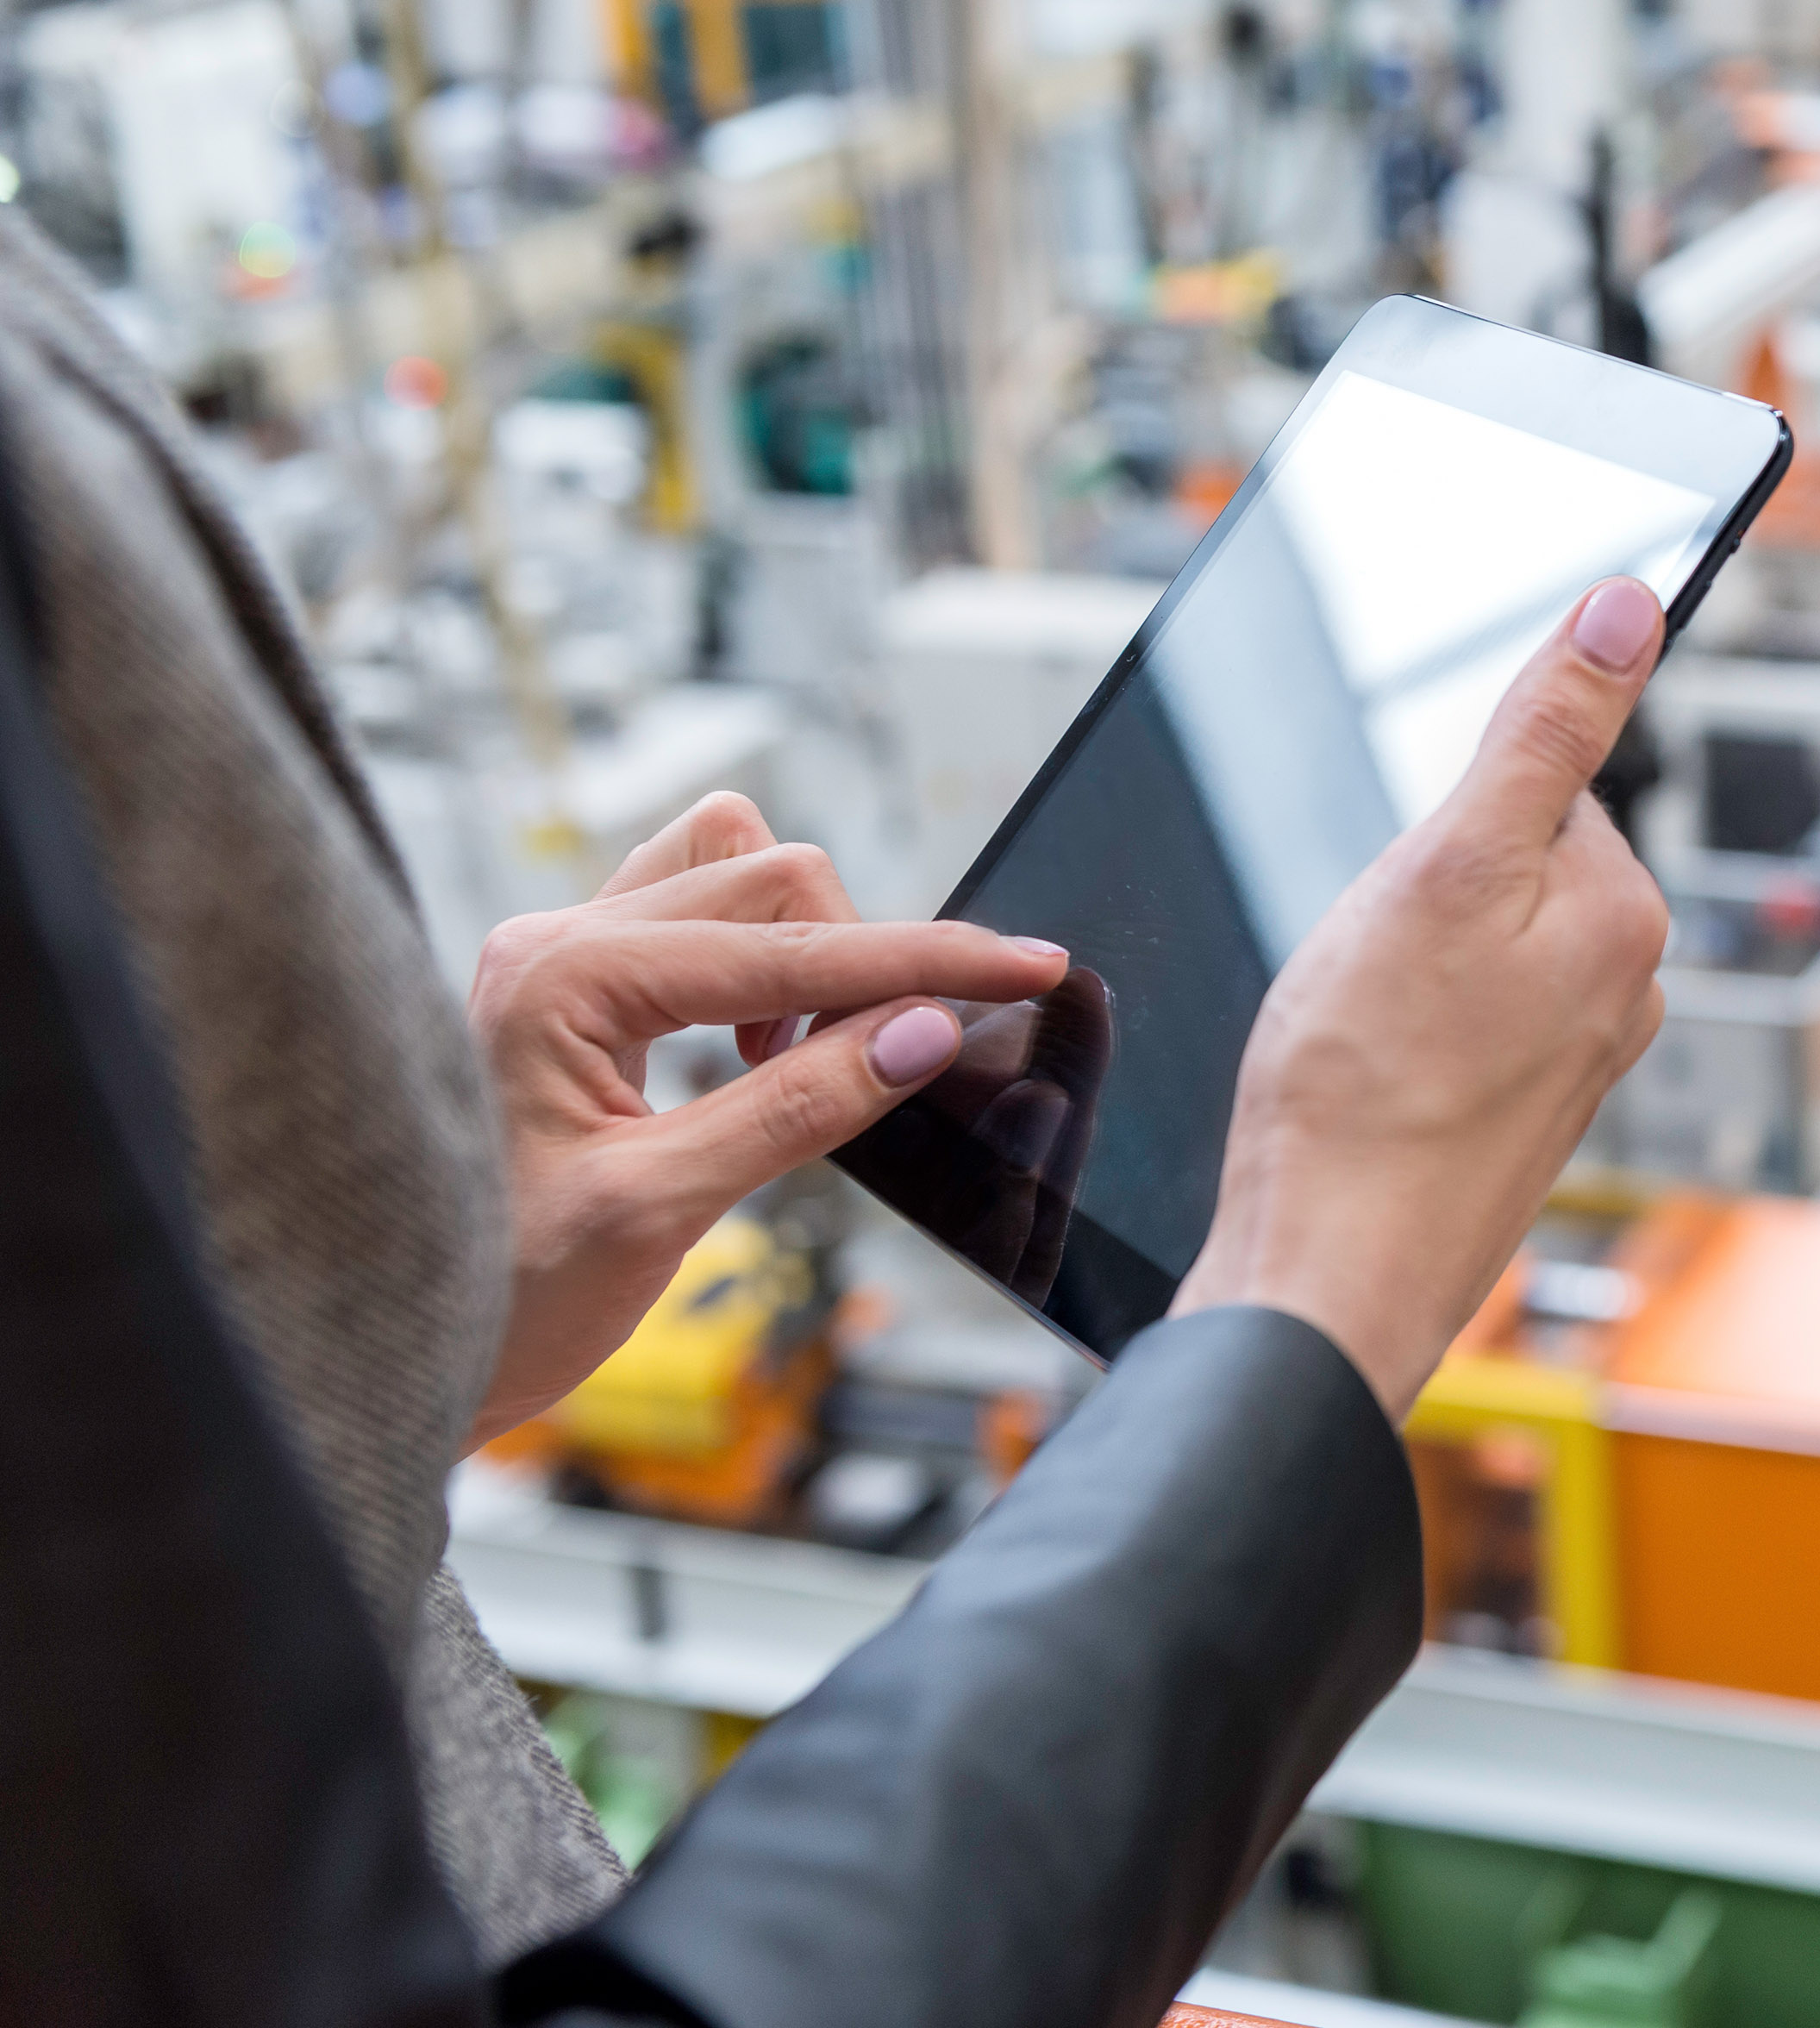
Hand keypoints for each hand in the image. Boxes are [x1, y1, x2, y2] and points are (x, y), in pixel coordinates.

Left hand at [463, 794, 1068, 1450]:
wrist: (393, 1347)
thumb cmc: (501, 1296)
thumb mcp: (661, 1212)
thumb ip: (800, 1108)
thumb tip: (924, 1031)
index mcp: (563, 979)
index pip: (790, 946)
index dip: (926, 959)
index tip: (1029, 964)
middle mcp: (556, 939)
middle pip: (771, 876)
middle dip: (863, 959)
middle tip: (892, 1064)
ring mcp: (562, 954)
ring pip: (734, 870)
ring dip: (805, 947)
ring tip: (799, 1062)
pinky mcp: (578, 985)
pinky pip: (699, 915)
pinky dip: (763, 963)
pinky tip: (759, 1053)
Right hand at [1172, 577, 1674, 1415]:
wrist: (1324, 1279)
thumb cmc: (1363, 1090)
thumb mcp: (1445, 864)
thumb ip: (1544, 730)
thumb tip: (1630, 606)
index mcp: (1627, 914)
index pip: (1536, 784)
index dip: (1441, 819)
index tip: (1400, 887)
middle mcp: (1625, 988)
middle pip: (1503, 861)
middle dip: (1421, 888)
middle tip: (1369, 968)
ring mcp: (1574, 1061)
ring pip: (1468, 944)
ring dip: (1401, 963)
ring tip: (1361, 1031)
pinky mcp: (1517, 1117)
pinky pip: (1451, 1020)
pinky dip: (1397, 1030)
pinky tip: (1364, 1078)